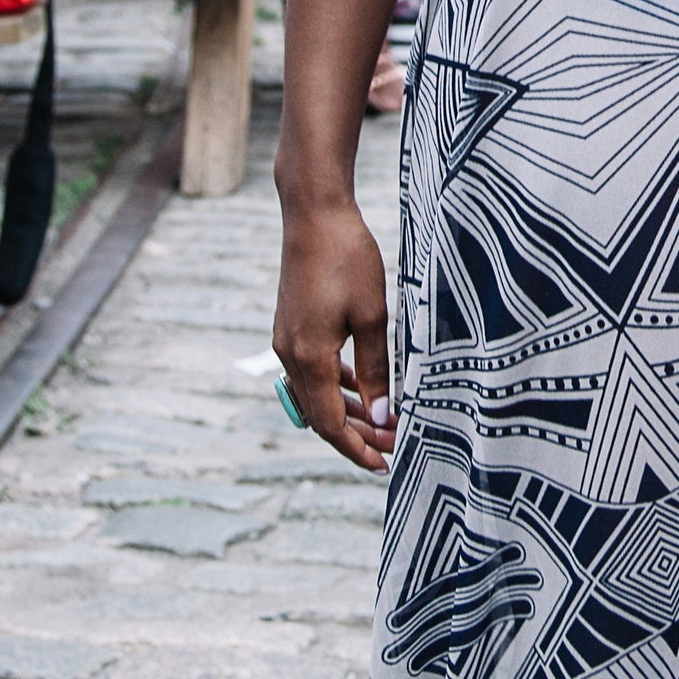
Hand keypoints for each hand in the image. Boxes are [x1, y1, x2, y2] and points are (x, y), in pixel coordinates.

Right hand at [275, 196, 395, 473]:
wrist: (313, 214)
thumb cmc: (346, 259)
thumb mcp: (373, 317)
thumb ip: (377, 370)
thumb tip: (383, 417)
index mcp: (309, 358)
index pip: (331, 423)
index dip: (356, 449)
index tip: (384, 464)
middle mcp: (290, 355)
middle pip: (321, 415)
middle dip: (356, 436)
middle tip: (392, 446)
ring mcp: (286, 341)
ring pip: (316, 394)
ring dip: (347, 411)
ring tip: (382, 422)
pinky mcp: (291, 327)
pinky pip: (312, 371)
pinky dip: (336, 385)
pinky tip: (360, 386)